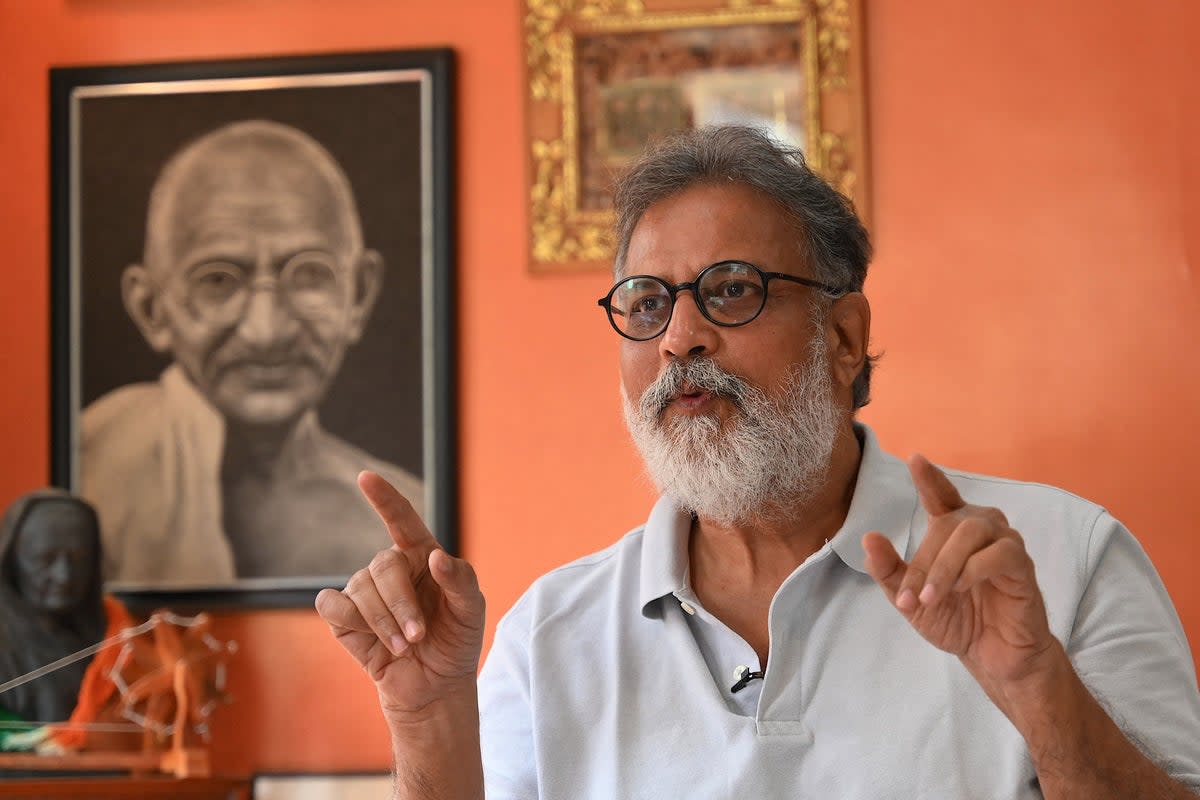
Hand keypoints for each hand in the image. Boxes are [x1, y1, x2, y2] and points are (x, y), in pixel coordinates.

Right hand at [316, 471, 484, 714]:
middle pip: (382, 566)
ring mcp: (364, 591)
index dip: (385, 498)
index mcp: (422, 556)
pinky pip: (330, 604)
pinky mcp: (342, 617)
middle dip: (400, 603)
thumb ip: (461, 580)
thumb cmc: (456, 641)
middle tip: (417, 635)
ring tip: (404, 645)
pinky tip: (369, 639)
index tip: (366, 477)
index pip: (402, 520)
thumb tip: (436, 557)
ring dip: (383, 622)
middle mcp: (391, 568)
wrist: (435, 686)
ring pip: (359, 588)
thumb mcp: (471, 611)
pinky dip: (350, 620)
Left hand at [862, 455, 1055, 691]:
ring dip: (945, 566)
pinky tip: (962, 588)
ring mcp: (1004, 543)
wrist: (990, 657)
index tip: (915, 460)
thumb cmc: (955, 620)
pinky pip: (1001, 552)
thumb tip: (869, 538)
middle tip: (911, 598)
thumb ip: (889, 571)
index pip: (941, 495)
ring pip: (972, 532)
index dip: (930, 478)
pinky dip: (975, 568)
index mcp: (952, 531)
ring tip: (932, 598)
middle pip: (948, 524)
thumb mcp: (911, 599)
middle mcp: (980, 528)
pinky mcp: (1023, 565)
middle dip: (924, 563)